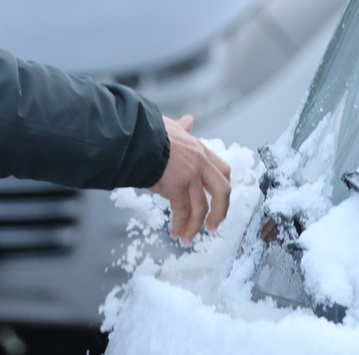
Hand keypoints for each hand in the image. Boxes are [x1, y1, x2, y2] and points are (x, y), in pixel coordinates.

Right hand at [149, 114, 230, 243]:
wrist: (136, 138)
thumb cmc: (148, 131)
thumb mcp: (171, 126)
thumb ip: (182, 127)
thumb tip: (188, 121)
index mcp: (200, 149)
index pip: (222, 170)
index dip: (222, 188)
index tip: (218, 201)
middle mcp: (200, 163)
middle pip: (222, 191)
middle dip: (220, 212)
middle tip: (213, 226)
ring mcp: (190, 176)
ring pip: (201, 207)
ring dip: (195, 226)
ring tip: (187, 238)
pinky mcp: (176, 187)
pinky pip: (182, 211)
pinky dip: (179, 224)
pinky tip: (174, 231)